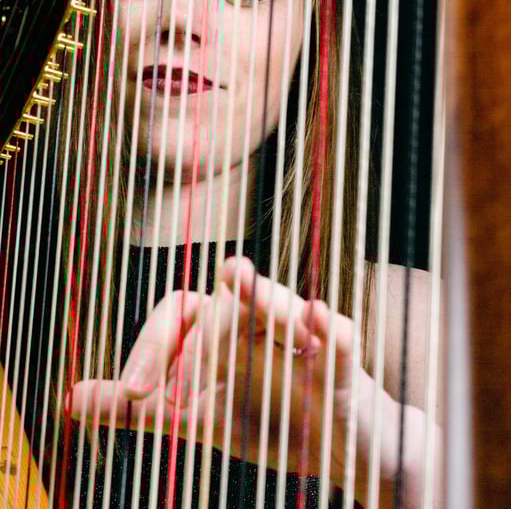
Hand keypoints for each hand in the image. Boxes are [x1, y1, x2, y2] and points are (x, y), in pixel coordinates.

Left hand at [70, 256, 355, 482]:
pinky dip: (328, 326)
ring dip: (259, 295)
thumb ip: (139, 411)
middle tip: (177, 388)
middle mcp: (258, 324)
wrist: (339, 453)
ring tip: (238, 277)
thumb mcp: (198, 420)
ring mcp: (301, 337)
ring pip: (277, 301)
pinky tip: (316, 319)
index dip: (152, 343)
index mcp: (223, 333)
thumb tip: (71, 397)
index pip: (181, 311)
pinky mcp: (342, 362)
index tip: (135, 395)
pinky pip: (338, 336)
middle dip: (197, 334)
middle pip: (226, 299)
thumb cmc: (271, 421)